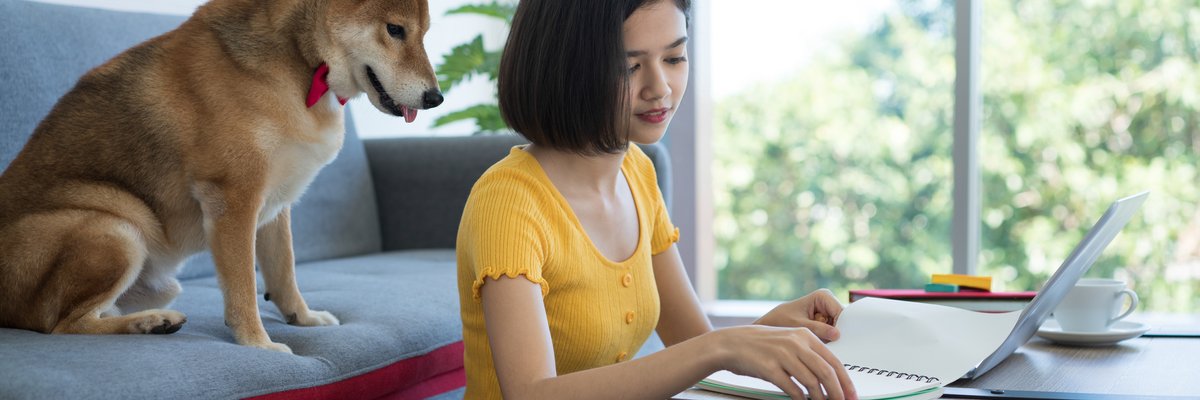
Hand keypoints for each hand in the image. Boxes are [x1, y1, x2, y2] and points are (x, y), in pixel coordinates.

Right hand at [711, 325, 856, 399]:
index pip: (834, 360)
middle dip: (838, 392)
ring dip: (820, 398)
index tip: (852, 394)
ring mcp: (783, 355)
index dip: (846, 381)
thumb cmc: (759, 345)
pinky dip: (801, 399)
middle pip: (826, 372)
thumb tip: (828, 376)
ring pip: (812, 382)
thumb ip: (808, 353)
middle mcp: (796, 343)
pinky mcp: (770, 368)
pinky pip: (792, 388)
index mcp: (804, 335)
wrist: (731, 344)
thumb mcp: (788, 341)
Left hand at [754, 289, 843, 341]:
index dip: (841, 327)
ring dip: (830, 340)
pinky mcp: (825, 325)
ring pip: (838, 331)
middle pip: (842, 322)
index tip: (836, 340)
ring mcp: (828, 314)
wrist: (769, 325)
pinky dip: (826, 342)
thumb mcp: (798, 325)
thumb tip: (837, 335)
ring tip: (816, 343)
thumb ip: (818, 329)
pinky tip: (817, 345)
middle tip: (825, 344)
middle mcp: (829, 303)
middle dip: (835, 335)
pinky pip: (831, 336)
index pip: (841, 312)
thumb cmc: (780, 320)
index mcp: (824, 296)